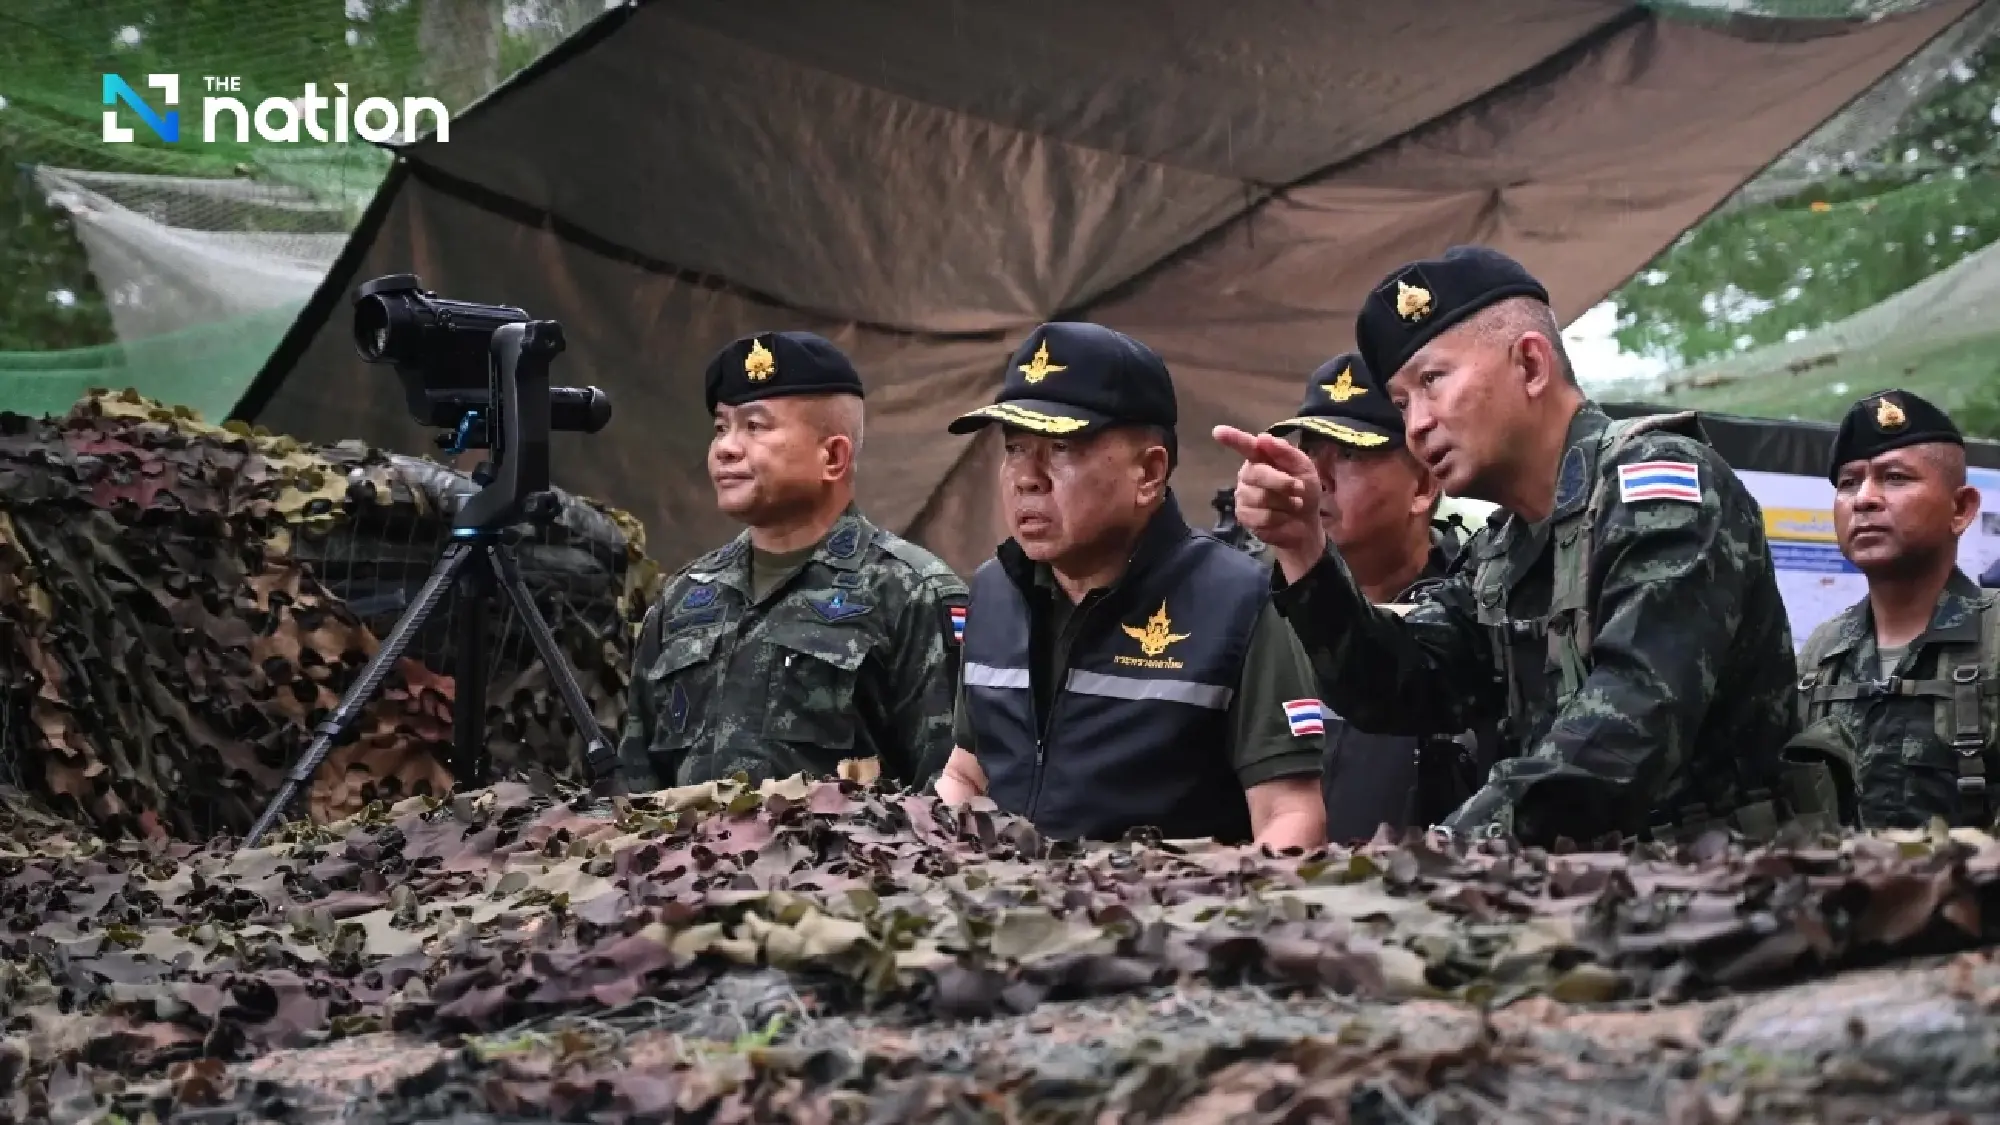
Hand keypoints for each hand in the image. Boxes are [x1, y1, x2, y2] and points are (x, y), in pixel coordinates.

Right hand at [1212, 425, 1326, 582]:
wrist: (1306, 523)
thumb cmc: (1303, 491)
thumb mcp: (1304, 468)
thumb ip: (1286, 452)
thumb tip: (1263, 438)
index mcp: (1260, 458)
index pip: (1245, 446)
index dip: (1232, 438)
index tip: (1218, 431)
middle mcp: (1247, 475)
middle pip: (1257, 474)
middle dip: (1282, 482)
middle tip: (1299, 489)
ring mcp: (1243, 496)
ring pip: (1261, 497)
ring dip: (1285, 503)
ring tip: (1293, 505)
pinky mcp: (1244, 516)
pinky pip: (1261, 516)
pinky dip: (1279, 517)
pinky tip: (1283, 517)